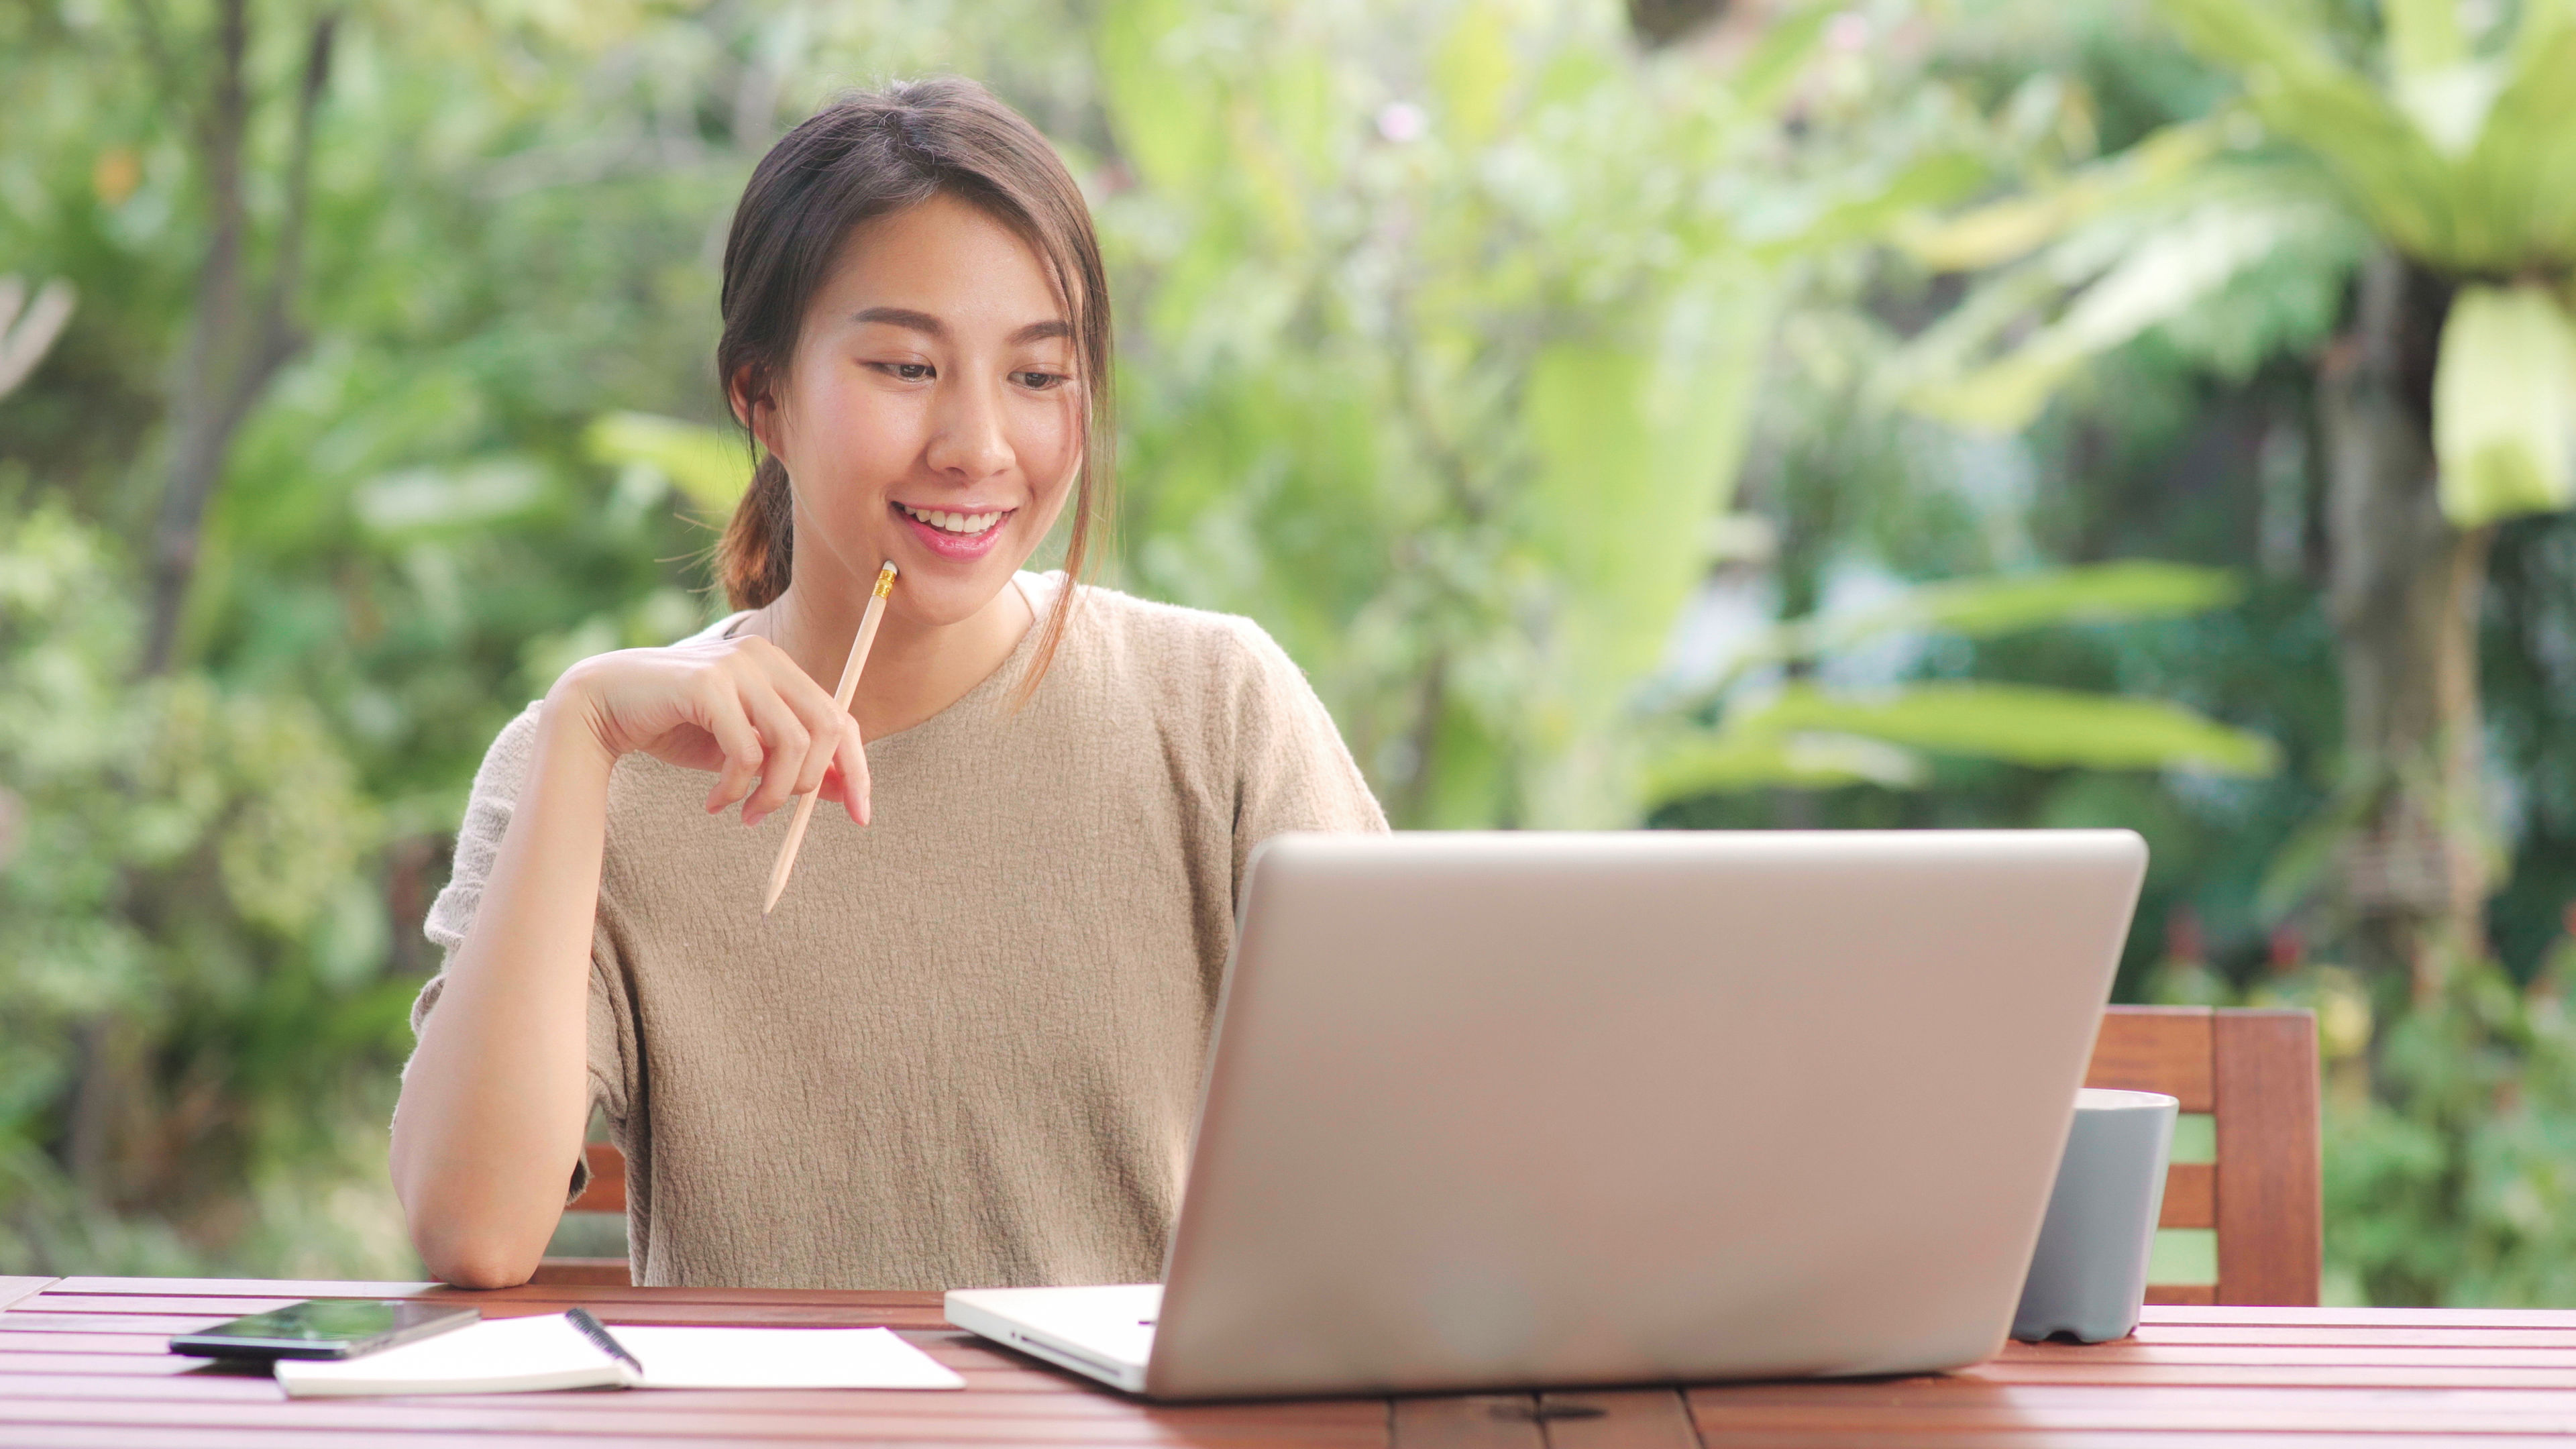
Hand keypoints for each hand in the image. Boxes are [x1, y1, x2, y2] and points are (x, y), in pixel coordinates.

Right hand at [547, 635, 871, 825]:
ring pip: (792, 743)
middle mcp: (764, 658)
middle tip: (775, 814)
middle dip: (813, 785)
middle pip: (828, 727)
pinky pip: (746, 751)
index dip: (857, 769)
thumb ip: (791, 761)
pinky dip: (735, 788)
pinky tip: (715, 802)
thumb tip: (848, 792)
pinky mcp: (706, 683)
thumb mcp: (744, 749)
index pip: (841, 717)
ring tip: (744, 813)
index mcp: (780, 668)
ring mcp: (736, 665)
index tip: (862, 816)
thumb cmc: (676, 728)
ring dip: (772, 793)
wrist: (601, 708)